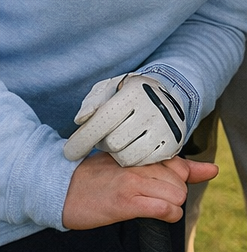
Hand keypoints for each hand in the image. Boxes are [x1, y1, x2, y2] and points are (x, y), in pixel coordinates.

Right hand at [62, 153, 217, 229]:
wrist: (62, 189)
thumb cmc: (97, 178)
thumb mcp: (133, 164)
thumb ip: (172, 166)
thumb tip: (213, 169)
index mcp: (141, 153)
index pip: (180, 163)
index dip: (183, 178)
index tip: (173, 183)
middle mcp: (140, 165)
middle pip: (182, 181)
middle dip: (176, 193)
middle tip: (155, 198)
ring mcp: (133, 183)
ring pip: (176, 194)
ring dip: (172, 206)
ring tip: (154, 207)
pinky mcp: (125, 203)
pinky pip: (161, 208)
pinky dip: (168, 214)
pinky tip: (161, 215)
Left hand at [63, 75, 187, 165]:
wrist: (169, 92)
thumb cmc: (131, 93)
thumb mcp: (109, 88)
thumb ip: (92, 102)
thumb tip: (81, 120)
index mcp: (134, 92)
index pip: (101, 123)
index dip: (81, 140)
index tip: (69, 151)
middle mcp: (152, 109)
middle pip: (113, 143)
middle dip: (103, 144)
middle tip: (104, 137)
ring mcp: (164, 128)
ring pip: (127, 157)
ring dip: (117, 153)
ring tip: (119, 141)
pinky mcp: (172, 144)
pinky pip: (143, 163)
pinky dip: (133, 159)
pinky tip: (132, 146)